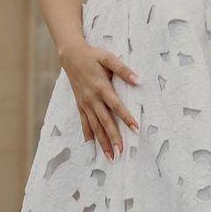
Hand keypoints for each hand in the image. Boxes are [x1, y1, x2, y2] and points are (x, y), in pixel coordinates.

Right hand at [61, 41, 140, 159]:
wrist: (71, 55)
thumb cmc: (92, 56)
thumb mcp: (108, 58)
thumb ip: (123, 70)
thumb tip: (139, 80)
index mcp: (101, 87)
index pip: (116, 106)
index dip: (126, 118)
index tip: (135, 129)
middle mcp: (92, 99)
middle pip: (105, 121)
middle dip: (113, 138)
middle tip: (121, 152)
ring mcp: (85, 103)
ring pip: (94, 126)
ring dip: (102, 142)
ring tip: (110, 156)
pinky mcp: (80, 104)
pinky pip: (84, 122)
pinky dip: (88, 134)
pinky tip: (91, 145)